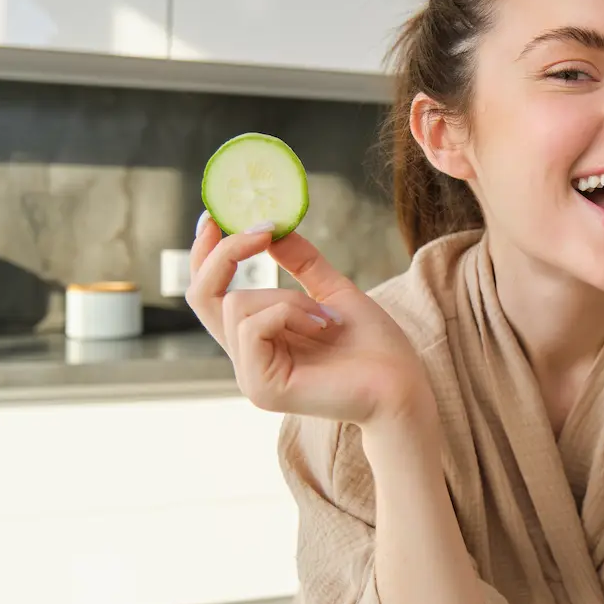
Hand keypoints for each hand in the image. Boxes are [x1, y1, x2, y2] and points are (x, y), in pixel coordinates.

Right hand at [185, 215, 434, 430]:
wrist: (403, 386)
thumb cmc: (374, 345)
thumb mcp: (334, 291)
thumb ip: (301, 263)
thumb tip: (271, 226)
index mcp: (257, 337)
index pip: (208, 293)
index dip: (205, 253)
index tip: (216, 215)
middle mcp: (245, 358)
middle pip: (200, 295)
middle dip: (226, 252)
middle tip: (262, 229)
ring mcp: (250, 376)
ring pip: (237, 304)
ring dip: (288, 297)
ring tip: (327, 317)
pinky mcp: (262, 388)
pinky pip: (255, 326)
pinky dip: (291, 313)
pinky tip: (323, 327)